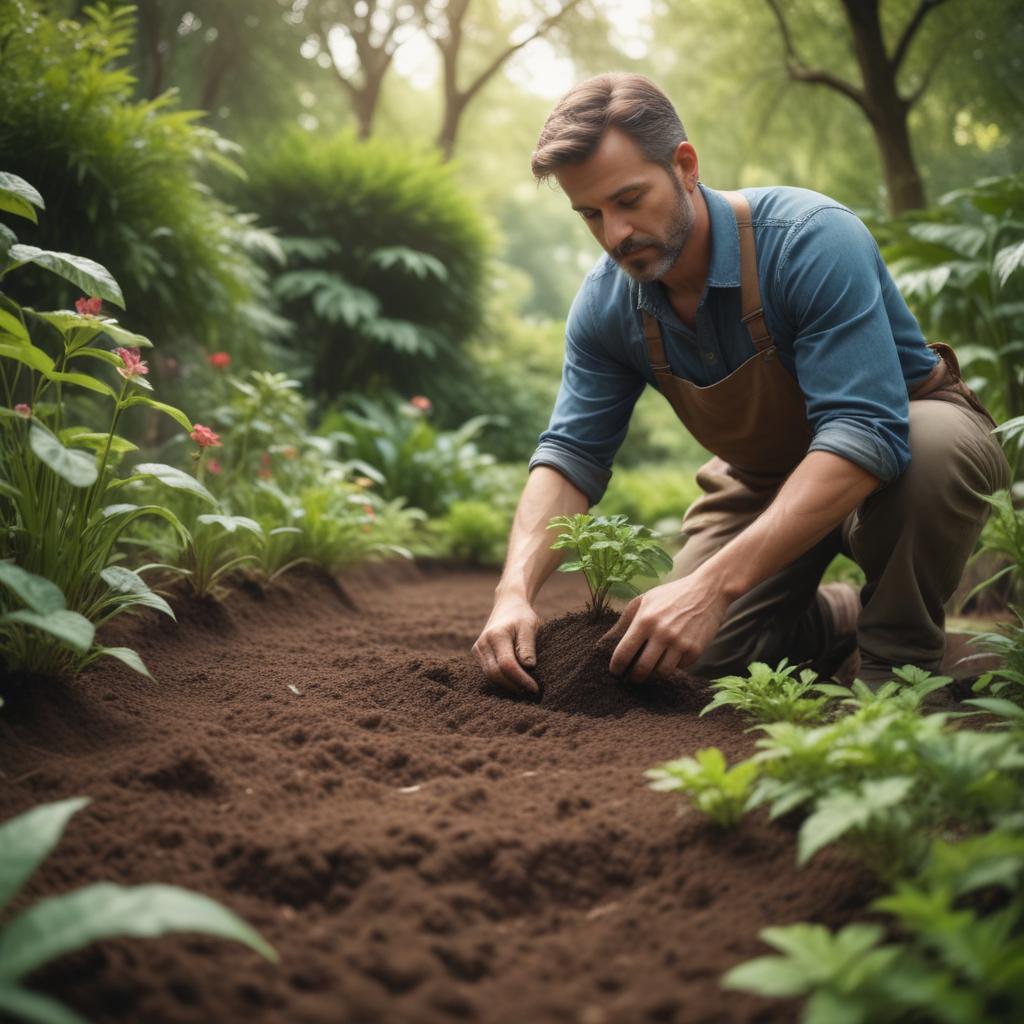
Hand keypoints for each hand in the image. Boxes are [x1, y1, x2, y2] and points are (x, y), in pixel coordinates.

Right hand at [472, 595, 540, 695]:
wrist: (507, 605)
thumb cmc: (522, 616)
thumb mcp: (529, 626)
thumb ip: (528, 646)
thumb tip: (529, 667)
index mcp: (496, 635)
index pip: (507, 665)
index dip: (521, 679)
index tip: (535, 688)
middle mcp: (483, 643)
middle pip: (495, 674)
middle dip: (513, 686)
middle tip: (531, 693)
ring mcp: (478, 649)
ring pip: (490, 676)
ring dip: (507, 686)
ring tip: (525, 690)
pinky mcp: (478, 654)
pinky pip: (488, 672)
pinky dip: (501, 681)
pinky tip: (515, 684)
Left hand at [602, 573, 730, 682]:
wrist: (708, 590)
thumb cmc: (672, 594)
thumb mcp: (645, 599)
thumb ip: (627, 619)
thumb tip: (610, 639)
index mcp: (645, 620)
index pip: (624, 652)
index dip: (616, 667)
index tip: (615, 672)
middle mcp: (662, 633)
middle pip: (642, 669)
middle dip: (633, 678)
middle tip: (631, 679)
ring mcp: (680, 643)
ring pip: (661, 673)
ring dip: (653, 676)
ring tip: (649, 673)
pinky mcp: (695, 650)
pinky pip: (679, 668)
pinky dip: (672, 667)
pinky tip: (669, 660)